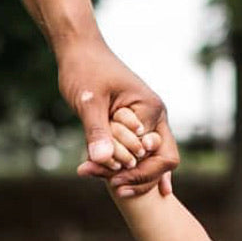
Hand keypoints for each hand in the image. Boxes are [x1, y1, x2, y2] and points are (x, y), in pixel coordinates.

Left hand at [59, 36, 177, 194]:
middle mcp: (156, 117)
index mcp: (151, 109)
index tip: (110, 180)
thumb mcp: (88, 101)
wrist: (79, 51)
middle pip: (161, 162)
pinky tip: (129, 189)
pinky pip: (141, 155)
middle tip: (113, 188)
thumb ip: (97, 130)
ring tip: (105, 182)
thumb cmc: (84, 70)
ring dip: (130, 174)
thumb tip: (103, 161)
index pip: (155, 155)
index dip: (135, 172)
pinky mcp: (135, 127)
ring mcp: (148, 122)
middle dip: (138, 178)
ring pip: (151, 161)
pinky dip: (134, 171)